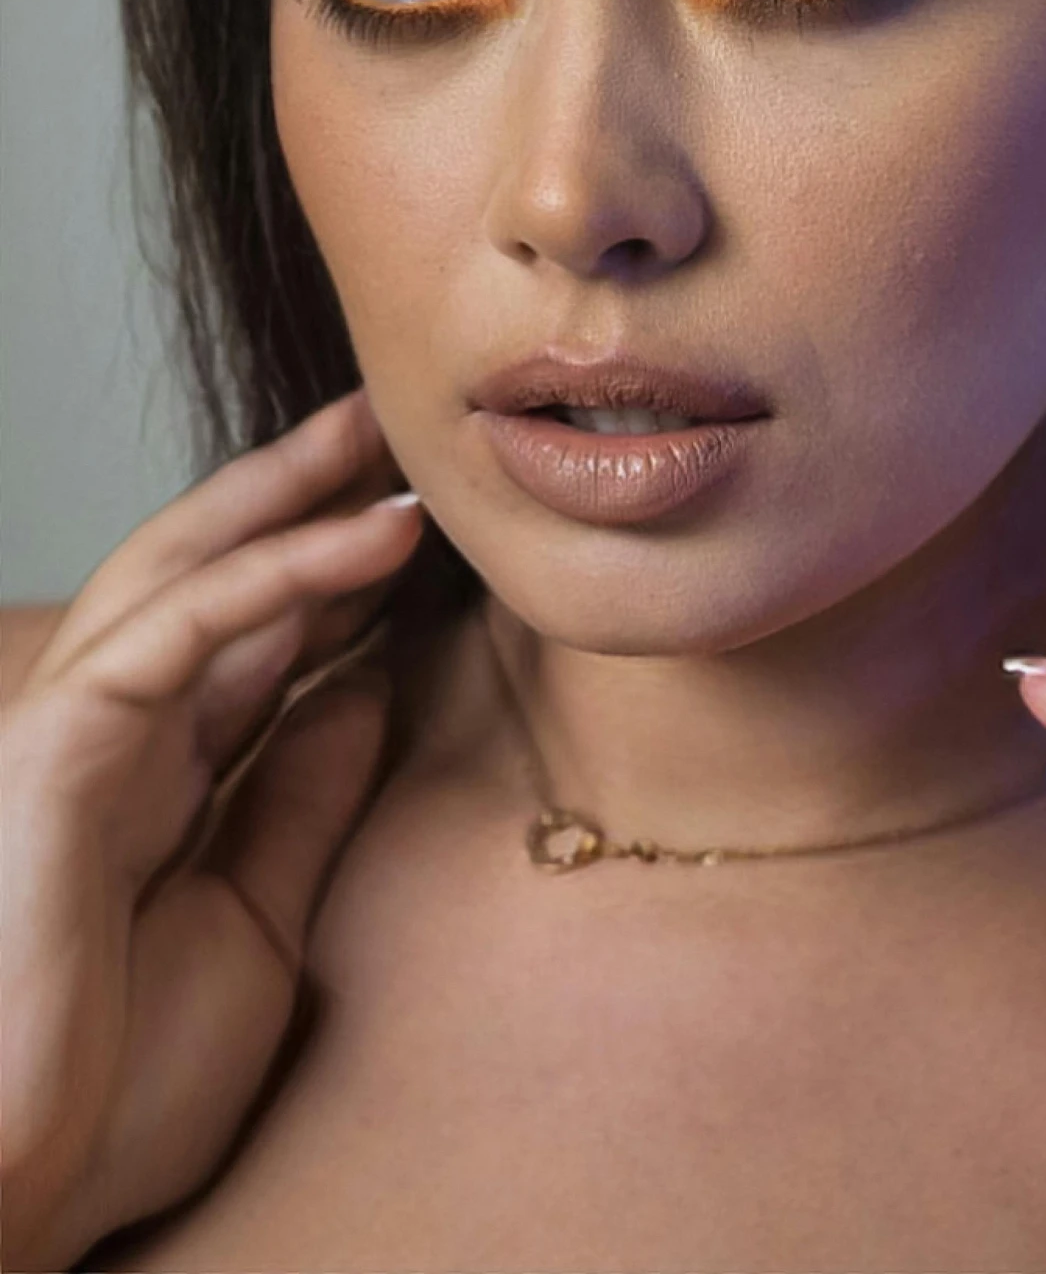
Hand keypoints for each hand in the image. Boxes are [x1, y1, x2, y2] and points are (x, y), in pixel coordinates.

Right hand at [0, 389, 424, 1273]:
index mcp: (156, 781)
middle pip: (212, 575)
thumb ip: (302, 800)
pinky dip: (278, 571)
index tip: (427, 521)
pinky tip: (372, 535)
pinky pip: (178, 628)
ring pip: (185, 570)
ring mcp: (75, 735)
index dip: (337, 572)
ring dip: (290, 493)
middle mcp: (112, 738)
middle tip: (397, 428)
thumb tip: (367, 685)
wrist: (18, 1200)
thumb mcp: (259, 923)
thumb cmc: (116, 1090)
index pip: (252, 641)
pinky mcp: (56, 749)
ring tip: (384, 432)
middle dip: (301, 493)